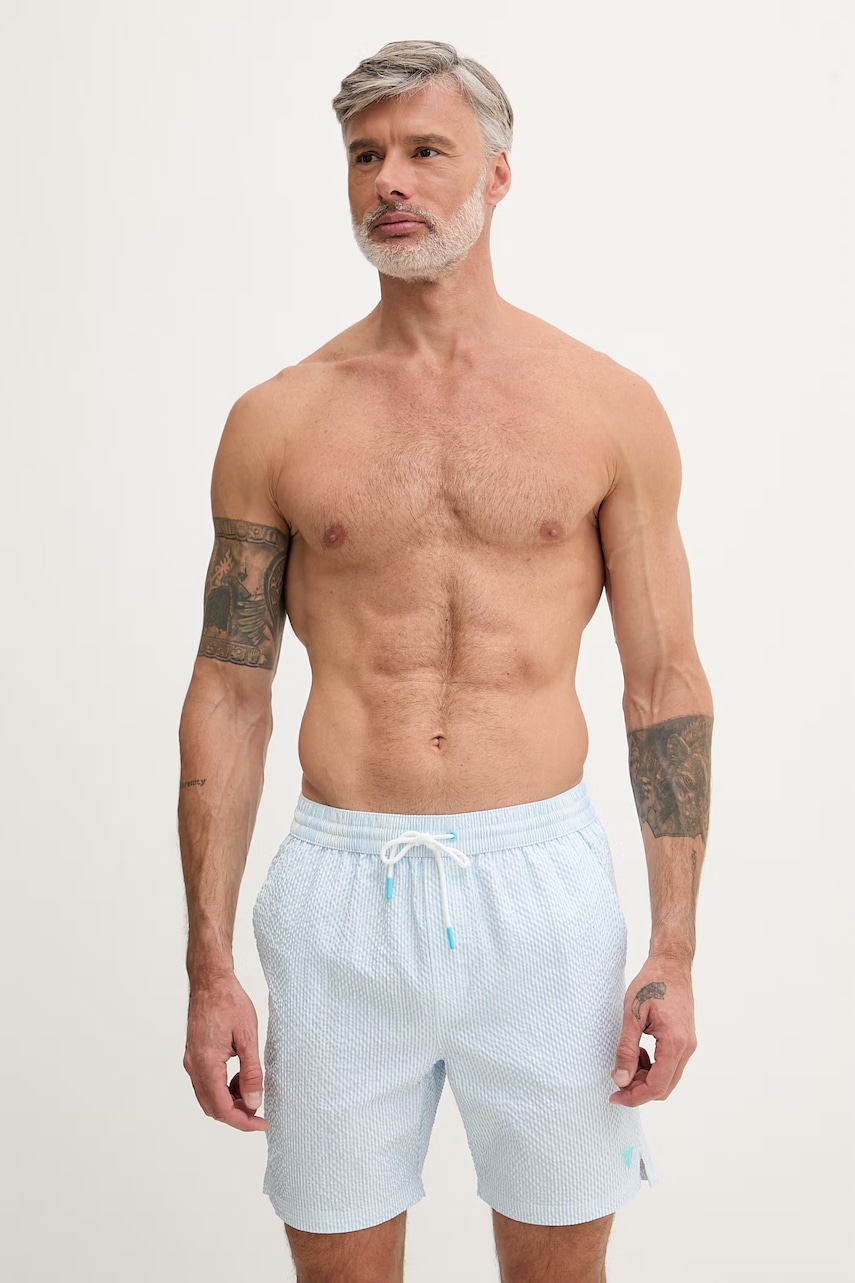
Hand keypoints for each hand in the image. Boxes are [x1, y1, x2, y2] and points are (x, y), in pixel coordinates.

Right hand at [183, 974, 268, 1131]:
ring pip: (208, 1096)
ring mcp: (192, 1061)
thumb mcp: (248, 1037)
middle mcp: (194, 1066)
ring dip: (229, 1101)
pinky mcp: (194, 1055)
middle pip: (212, 1107)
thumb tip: (253, 1102)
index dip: (242, 1121)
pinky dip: (223, 1087)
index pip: (222, 1108)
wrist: (210, 980)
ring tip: (252, 1090)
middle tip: (259, 1112)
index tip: (261, 1123)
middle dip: (236, 1114)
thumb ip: (251, 1072)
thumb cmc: (229, 1002)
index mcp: (206, 1064)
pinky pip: (206, 1082)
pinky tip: (240, 1077)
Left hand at [610, 958, 696, 1106]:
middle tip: (616, 1082)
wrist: (671, 964)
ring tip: (626, 1060)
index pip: (657, 1086)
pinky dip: (653, 1066)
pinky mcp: (685, 1040)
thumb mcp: (632, 1015)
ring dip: (645, 1077)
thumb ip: (626, 1050)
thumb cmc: (651, 983)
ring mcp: (688, 1044)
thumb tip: (621, 1080)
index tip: (614, 1096)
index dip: (634, 1097)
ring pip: (667, 1078)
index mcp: (675, 1043)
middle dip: (639, 1090)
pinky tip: (638, 1051)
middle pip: (664, 1087)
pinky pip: (669, 1064)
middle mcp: (687, 1048)